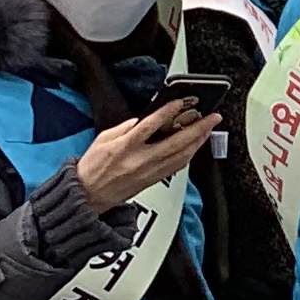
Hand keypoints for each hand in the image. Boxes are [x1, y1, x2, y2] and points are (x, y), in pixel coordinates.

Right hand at [74, 102, 212, 208]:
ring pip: (181, 156)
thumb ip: (124, 127)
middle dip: (198, 128)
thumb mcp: (102, 140)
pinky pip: (177, 167)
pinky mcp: (153, 180)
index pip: (149, 127)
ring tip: (209, 129)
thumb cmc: (92, 168)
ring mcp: (149, 172)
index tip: (180, 102)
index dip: (167, 113)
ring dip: (198, 141)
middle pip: (175, 143)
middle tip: (212, 117)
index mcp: (124, 148)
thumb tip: (144, 118)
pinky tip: (195, 146)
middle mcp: (140, 161)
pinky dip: (189, 155)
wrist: (87, 196)